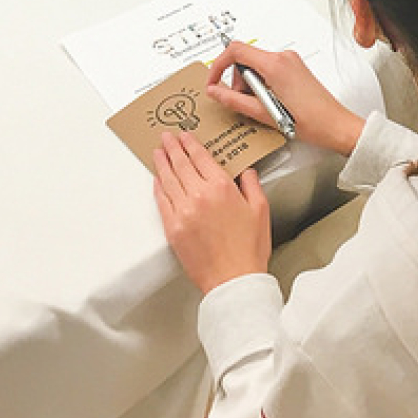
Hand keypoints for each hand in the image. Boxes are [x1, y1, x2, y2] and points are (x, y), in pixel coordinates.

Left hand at [152, 130, 271, 295]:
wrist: (233, 280)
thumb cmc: (248, 249)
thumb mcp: (260, 210)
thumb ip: (252, 184)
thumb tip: (246, 171)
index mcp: (222, 187)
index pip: (201, 157)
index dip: (191, 144)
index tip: (185, 136)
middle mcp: (199, 196)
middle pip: (181, 164)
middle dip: (173, 148)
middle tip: (167, 137)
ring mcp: (183, 212)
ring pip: (168, 180)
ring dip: (162, 163)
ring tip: (158, 152)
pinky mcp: (173, 228)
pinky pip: (162, 201)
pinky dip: (158, 187)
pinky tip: (157, 180)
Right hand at [207, 41, 365, 157]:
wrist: (335, 125)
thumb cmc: (310, 121)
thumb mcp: (263, 114)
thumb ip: (234, 100)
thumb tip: (215, 92)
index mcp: (275, 64)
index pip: (235, 50)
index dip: (218, 65)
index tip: (213, 81)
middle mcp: (283, 57)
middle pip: (245, 58)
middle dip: (237, 81)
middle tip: (243, 102)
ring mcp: (290, 61)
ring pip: (256, 65)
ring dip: (250, 85)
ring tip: (261, 107)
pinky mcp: (295, 68)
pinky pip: (268, 69)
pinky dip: (262, 84)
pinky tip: (270, 103)